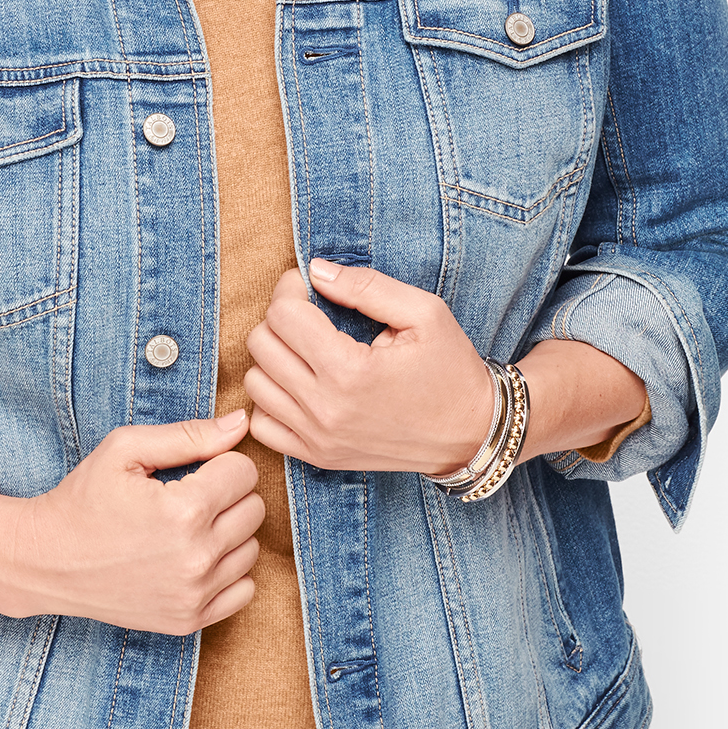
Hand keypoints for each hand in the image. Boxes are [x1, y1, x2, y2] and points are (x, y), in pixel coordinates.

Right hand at [7, 411, 262, 631]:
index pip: (245, 472)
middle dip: (226, 494)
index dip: (220, 462)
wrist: (46, 561)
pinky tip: (194, 558)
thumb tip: (242, 423)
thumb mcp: (125, 450)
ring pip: (252, 548)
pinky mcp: (189, 620)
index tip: (193, 470)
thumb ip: (189, 434)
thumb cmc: (83, 499)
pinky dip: (227, 572)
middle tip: (188, 495)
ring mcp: (194, 594)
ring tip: (186, 527)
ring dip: (227, 533)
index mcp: (185, 510)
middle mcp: (196, 557)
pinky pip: (244, 590)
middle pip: (254, 509)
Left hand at [243, 260, 494, 477]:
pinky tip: (298, 383)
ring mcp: (318, 439)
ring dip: (273, 357)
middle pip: (261, 345)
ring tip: (305, 347)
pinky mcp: (318, 457)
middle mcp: (325, 410)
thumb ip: (365, 286)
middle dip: (280, 316)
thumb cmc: (451, 369)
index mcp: (350, 371)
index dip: (291, 288)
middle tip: (310, 312)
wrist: (472, 432)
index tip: (310, 284)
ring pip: (255, 383)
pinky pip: (262, 426)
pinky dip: (270, 400)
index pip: (283, 315)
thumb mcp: (423, 312)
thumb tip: (315, 270)